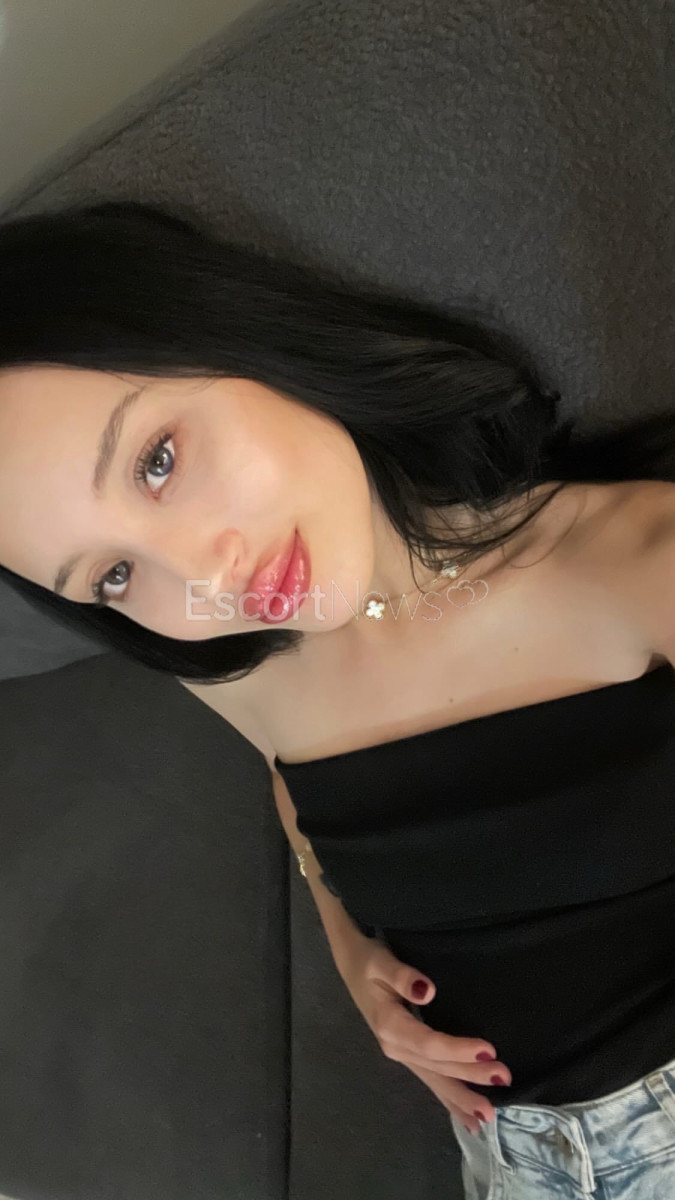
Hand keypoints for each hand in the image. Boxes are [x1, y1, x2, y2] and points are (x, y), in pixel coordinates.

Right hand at [335, 933, 511, 1133]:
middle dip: (470, 1075)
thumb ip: (401, 976)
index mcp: (389, 1025)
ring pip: (436, 1081)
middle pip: (437, 1066)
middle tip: (504, 1078)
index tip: (488, 1050)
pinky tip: (469, 1120)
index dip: (457, 1049)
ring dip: (462, 1098)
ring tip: (489, 1115)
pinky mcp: (409, 1057)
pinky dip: (451, 1101)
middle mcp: (396, 1047)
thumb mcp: (379, 961)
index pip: (429, 1043)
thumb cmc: (368, 961)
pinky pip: (432, 1083)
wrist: (353, 966)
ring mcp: (402, 1055)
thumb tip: (427, 991)